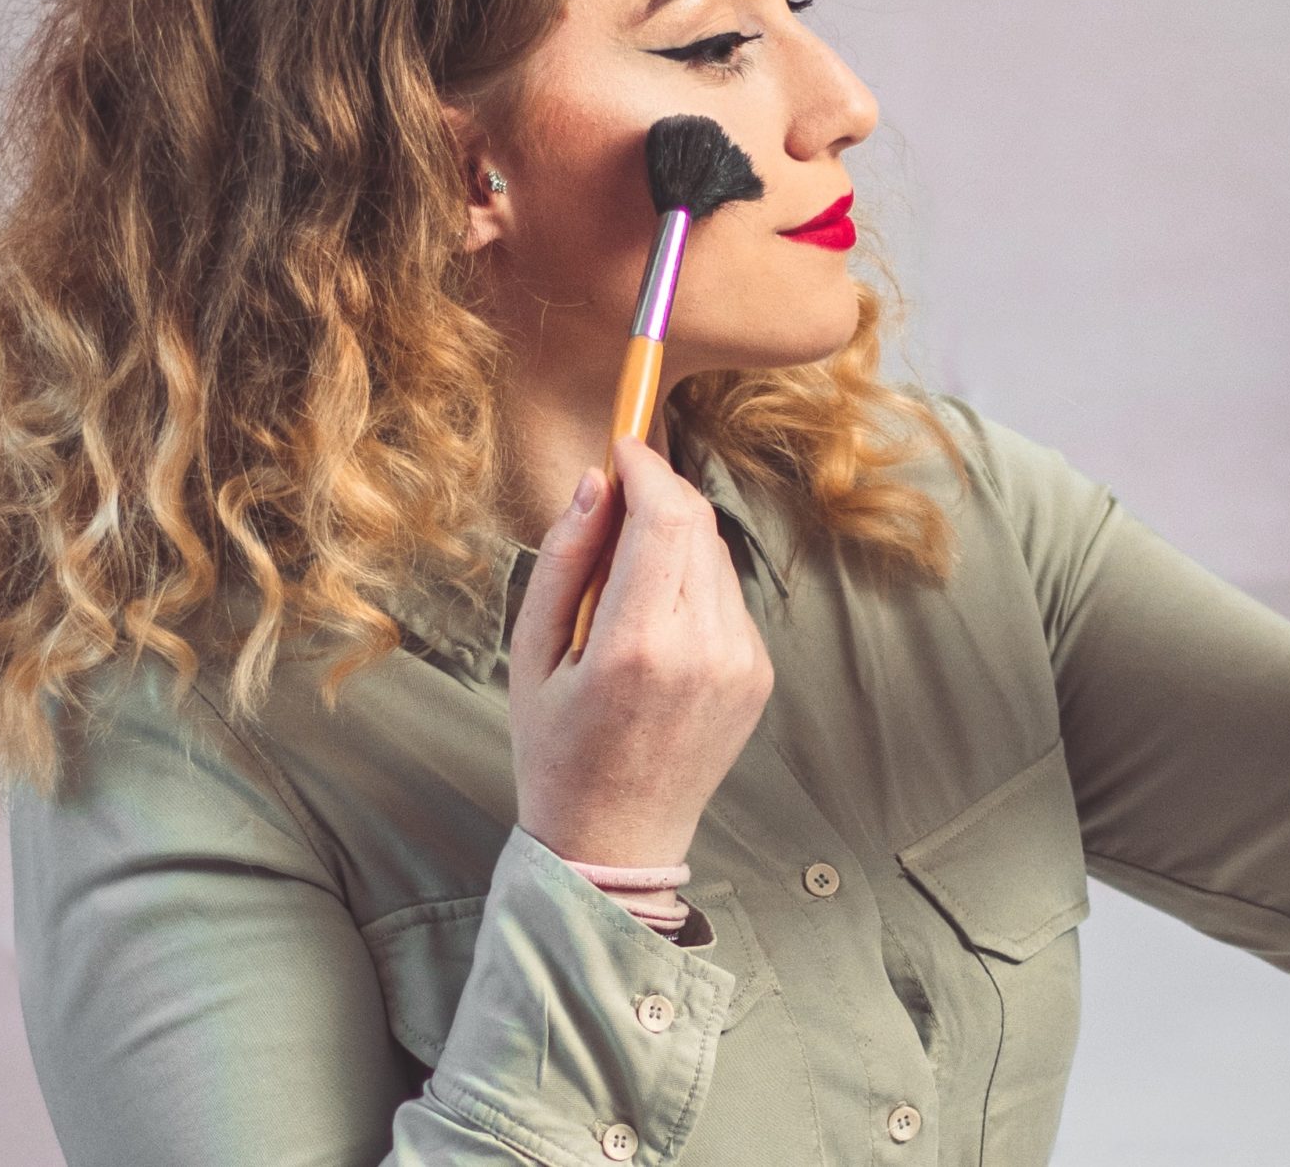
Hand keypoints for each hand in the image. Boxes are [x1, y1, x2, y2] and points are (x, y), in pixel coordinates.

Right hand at [507, 433, 774, 866]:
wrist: (615, 840)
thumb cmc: (556, 748)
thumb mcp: (531, 651)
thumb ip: (565, 557)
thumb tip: (597, 482)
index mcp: (637, 646)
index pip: (665, 516)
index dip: (645, 467)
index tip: (620, 448)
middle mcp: (703, 651)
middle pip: (697, 524)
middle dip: (659, 493)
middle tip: (615, 499)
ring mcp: (741, 665)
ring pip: (716, 555)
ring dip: (675, 538)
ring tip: (623, 581)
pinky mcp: (758, 675)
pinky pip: (726, 597)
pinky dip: (691, 584)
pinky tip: (652, 624)